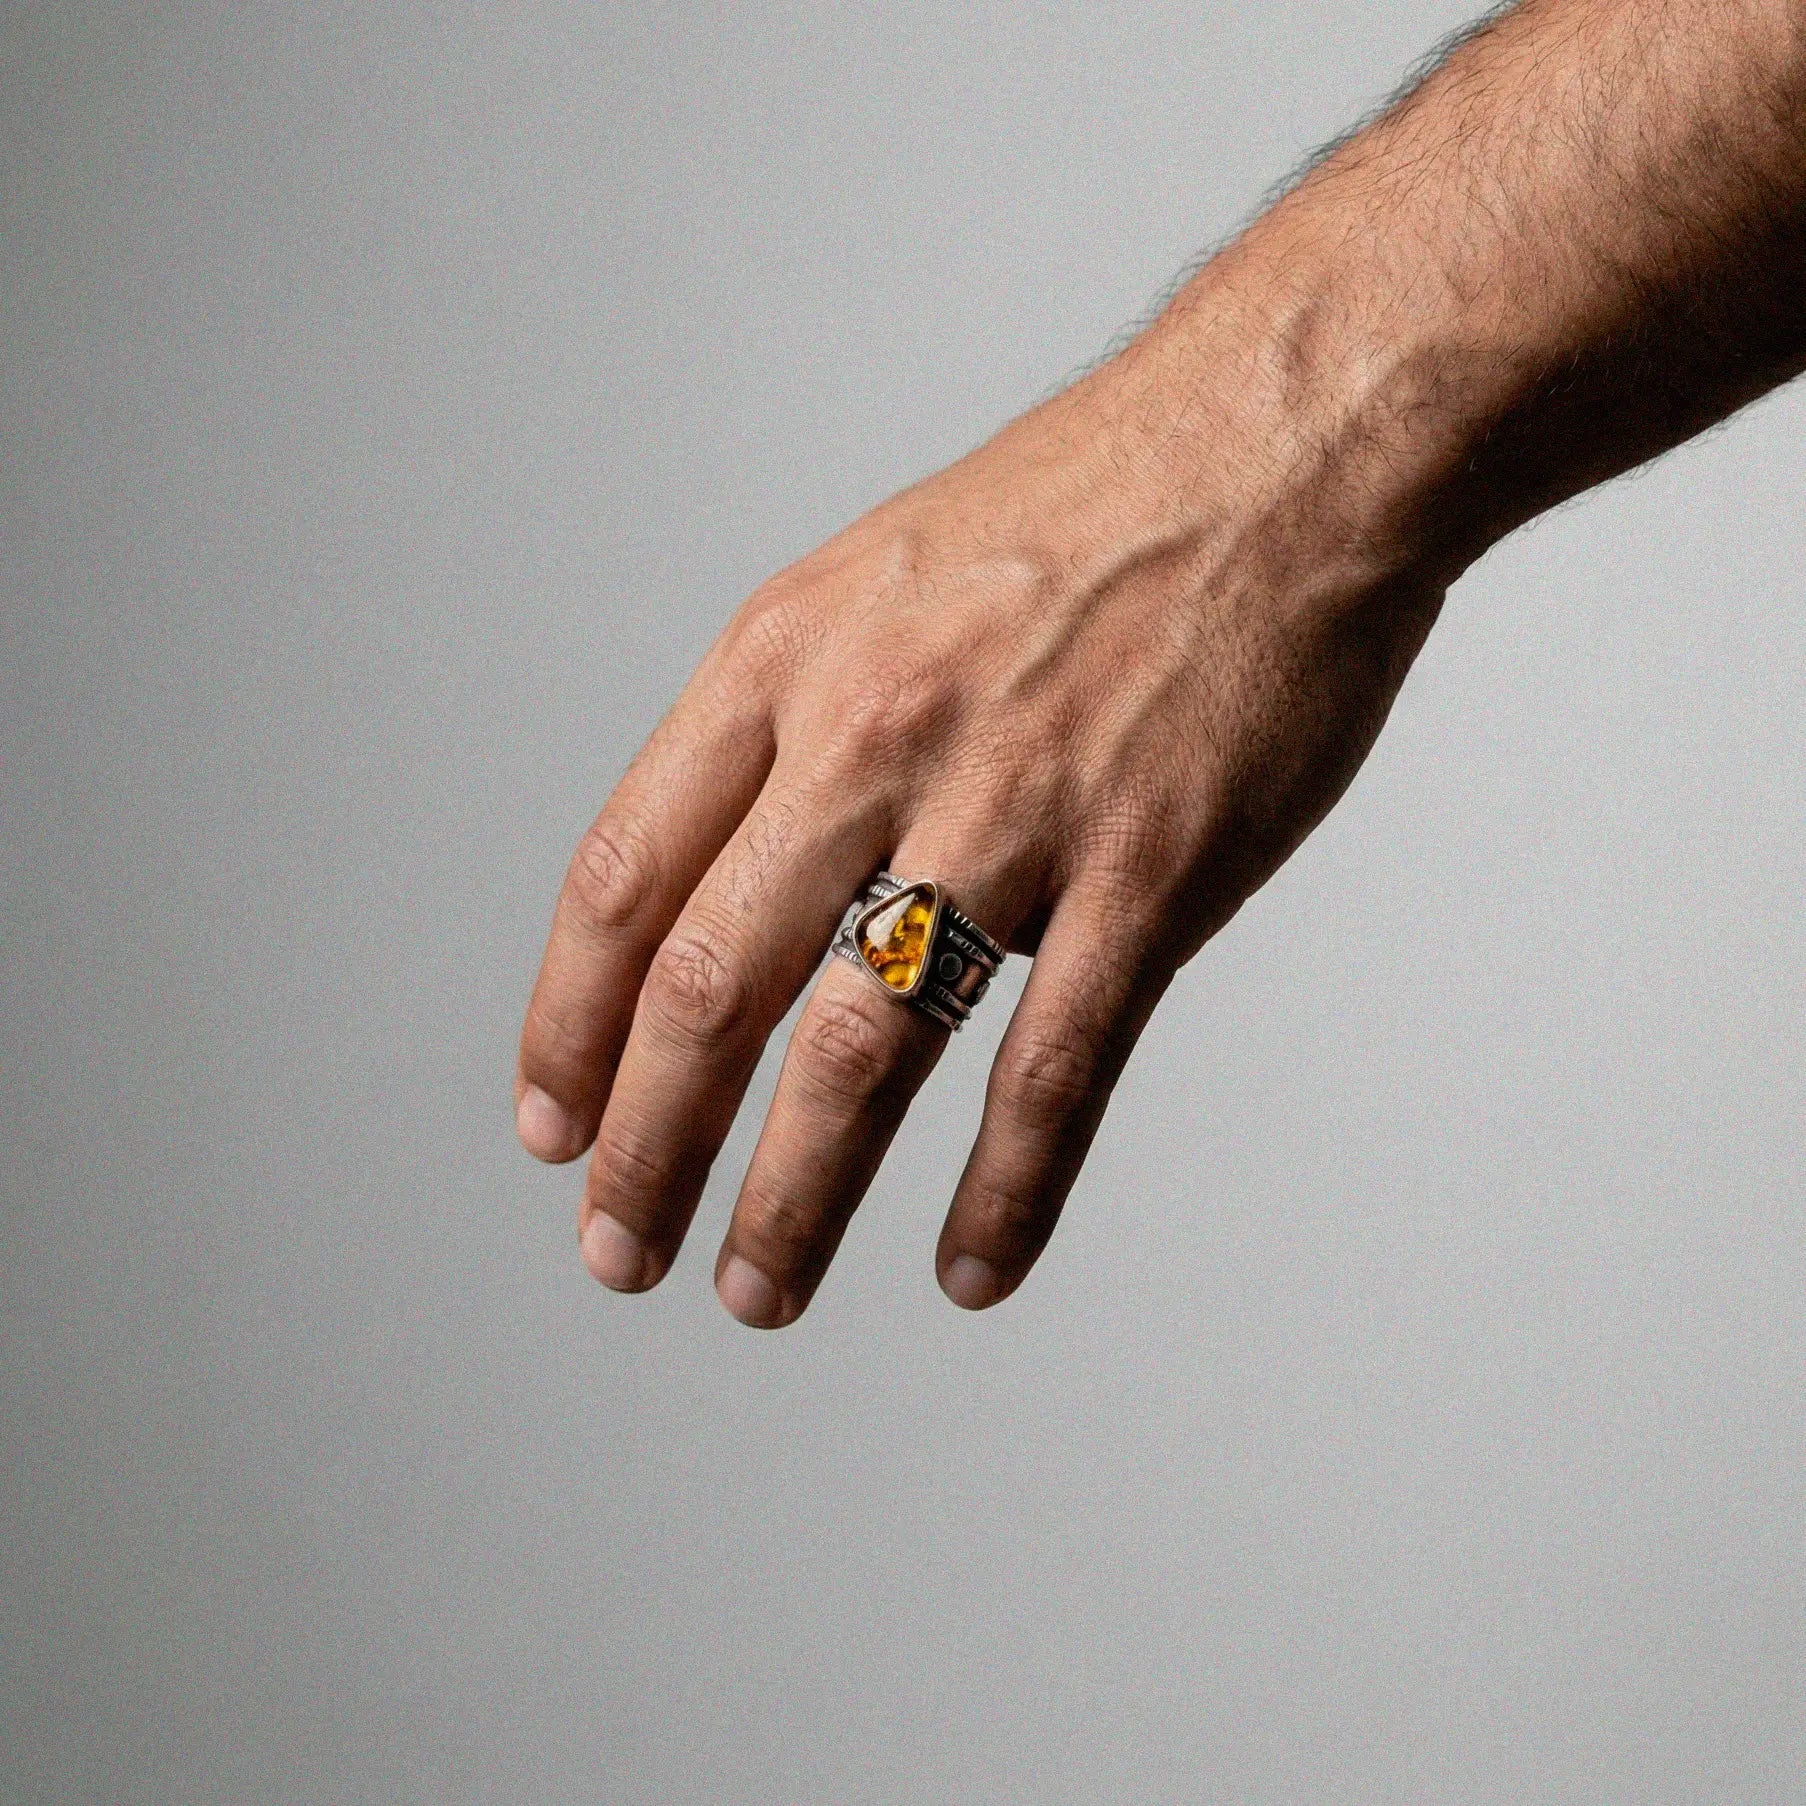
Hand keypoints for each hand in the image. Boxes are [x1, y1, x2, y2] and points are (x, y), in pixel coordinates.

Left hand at [515, 296, 1447, 1327]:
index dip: (571, 1025)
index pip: (624, 880)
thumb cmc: (1078, 511)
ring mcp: (1013, 812)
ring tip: (755, 1289)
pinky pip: (1054, 1067)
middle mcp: (872, 741)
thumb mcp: (872, 577)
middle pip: (712, 987)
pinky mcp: (1148, 871)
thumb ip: (784, 720)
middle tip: (615, 1250)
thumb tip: (713, 872)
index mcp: (785, 664)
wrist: (1280, 442)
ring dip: (793, 1196)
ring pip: (861, 1051)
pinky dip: (1006, 1190)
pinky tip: (970, 1270)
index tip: (554, 1124)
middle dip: (647, 1145)